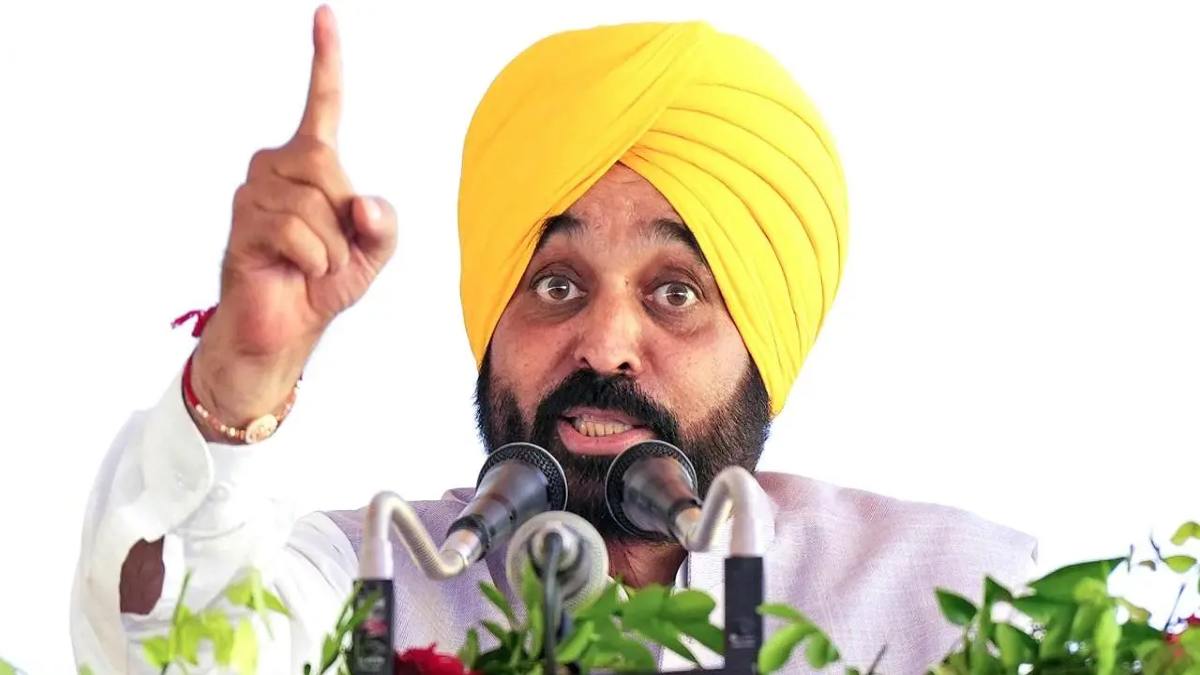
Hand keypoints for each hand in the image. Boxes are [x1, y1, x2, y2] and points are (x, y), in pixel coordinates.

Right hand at [191, 5, 396, 431]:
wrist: (285, 330)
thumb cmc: (323, 283)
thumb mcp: (374, 252)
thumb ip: (384, 223)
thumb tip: (363, 204)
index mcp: (310, 164)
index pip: (322, 105)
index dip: (325, 61)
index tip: (326, 16)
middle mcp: (275, 167)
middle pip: (328, 164)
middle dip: (344, 217)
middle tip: (329, 248)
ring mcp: (254, 195)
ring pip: (316, 206)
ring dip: (330, 248)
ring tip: (310, 265)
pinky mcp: (243, 227)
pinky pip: (302, 236)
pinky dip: (314, 263)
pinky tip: (294, 272)